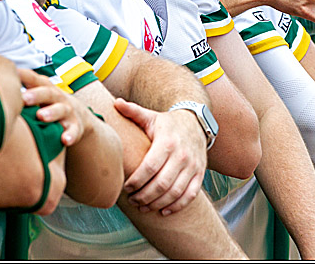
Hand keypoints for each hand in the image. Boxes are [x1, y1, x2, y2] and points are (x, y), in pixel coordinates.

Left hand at [17, 69, 87, 146]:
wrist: (75, 113)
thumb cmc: (45, 102)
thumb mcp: (35, 91)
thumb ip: (18, 85)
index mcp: (44, 87)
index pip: (34, 79)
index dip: (24, 78)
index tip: (12, 76)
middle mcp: (56, 96)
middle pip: (48, 93)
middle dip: (36, 95)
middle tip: (24, 99)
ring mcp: (67, 110)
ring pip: (61, 110)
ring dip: (52, 113)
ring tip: (42, 117)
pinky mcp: (75, 126)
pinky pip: (74, 131)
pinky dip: (70, 135)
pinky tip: (65, 140)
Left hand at [113, 98, 206, 215]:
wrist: (195, 122)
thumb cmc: (167, 123)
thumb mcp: (151, 116)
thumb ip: (133, 111)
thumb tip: (115, 102)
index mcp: (167, 142)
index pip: (149, 167)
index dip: (136, 181)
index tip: (126, 187)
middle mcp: (182, 155)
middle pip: (161, 184)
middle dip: (144, 196)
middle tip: (132, 200)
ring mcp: (192, 166)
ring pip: (174, 192)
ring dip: (157, 204)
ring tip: (143, 206)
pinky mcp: (200, 174)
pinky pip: (190, 195)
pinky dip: (177, 206)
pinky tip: (164, 211)